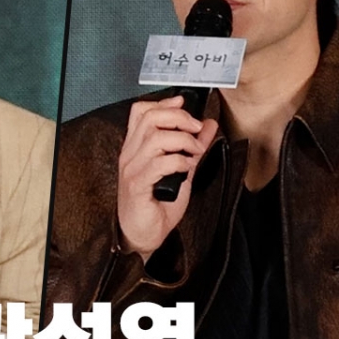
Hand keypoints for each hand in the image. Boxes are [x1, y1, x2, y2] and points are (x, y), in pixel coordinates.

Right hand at [117, 95, 218, 262]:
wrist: (143, 235)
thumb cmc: (156, 206)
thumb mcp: (181, 170)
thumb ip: (192, 147)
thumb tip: (208, 126)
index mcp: (136, 148)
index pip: (141, 111)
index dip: (164, 103)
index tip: (184, 104)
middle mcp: (130, 155)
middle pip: (150, 118)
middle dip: (179, 118)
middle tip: (196, 129)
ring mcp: (132, 169)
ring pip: (156, 138)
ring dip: (183, 141)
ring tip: (195, 152)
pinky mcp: (137, 185)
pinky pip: (159, 163)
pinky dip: (179, 161)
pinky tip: (186, 168)